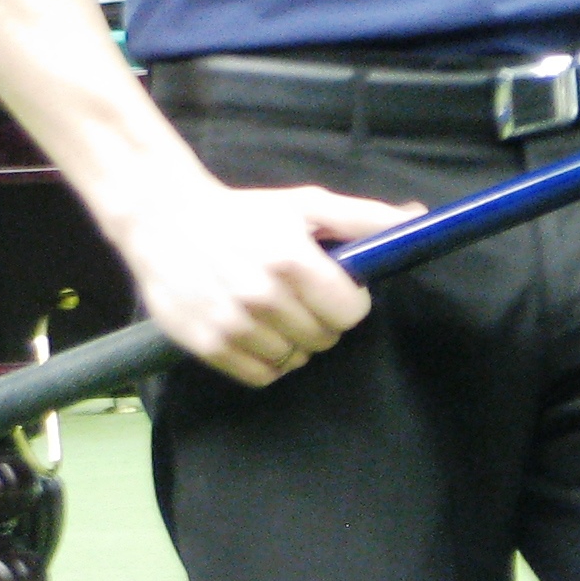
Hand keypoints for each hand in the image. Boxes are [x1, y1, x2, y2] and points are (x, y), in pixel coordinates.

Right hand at [110, 177, 400, 386]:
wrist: (163, 218)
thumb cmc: (243, 212)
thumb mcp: (305, 204)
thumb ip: (362, 217)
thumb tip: (416, 219)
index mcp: (290, 259)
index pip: (350, 312)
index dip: (351, 301)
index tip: (337, 287)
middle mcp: (261, 296)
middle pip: (325, 338)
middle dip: (323, 319)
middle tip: (301, 295)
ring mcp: (231, 324)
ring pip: (296, 360)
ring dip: (295, 341)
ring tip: (276, 311)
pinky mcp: (206, 346)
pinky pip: (261, 376)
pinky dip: (268, 361)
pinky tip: (259, 333)